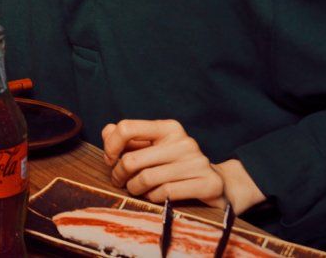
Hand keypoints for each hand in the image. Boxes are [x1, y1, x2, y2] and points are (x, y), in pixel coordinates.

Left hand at [101, 119, 261, 211]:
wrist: (218, 185)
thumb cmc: (177, 166)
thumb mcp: (154, 148)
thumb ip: (129, 138)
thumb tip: (107, 131)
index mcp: (169, 127)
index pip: (127, 128)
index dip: (111, 146)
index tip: (110, 159)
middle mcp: (184, 142)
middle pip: (132, 158)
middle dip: (119, 173)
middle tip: (118, 180)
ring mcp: (197, 162)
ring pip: (147, 178)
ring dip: (134, 188)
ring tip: (134, 190)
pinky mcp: (207, 184)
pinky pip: (165, 193)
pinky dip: (153, 198)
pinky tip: (153, 197)